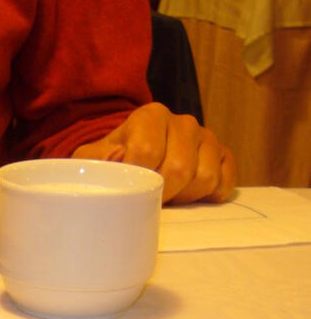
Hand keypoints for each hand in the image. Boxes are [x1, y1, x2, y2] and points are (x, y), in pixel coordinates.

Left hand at [72, 103, 235, 204]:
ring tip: (167, 197)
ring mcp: (207, 138)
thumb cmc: (114, 162)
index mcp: (151, 116)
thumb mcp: (93, 159)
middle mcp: (183, 122)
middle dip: (162, 194)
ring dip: (185, 198)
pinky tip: (189, 197)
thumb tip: (118, 159)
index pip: (147, 151)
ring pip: (205, 178)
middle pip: (179, 169)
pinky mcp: (223, 155)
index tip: (128, 193)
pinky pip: (224, 182)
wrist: (137, 162)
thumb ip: (95, 159)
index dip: (137, 180)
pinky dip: (208, 197)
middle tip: (148, 202)